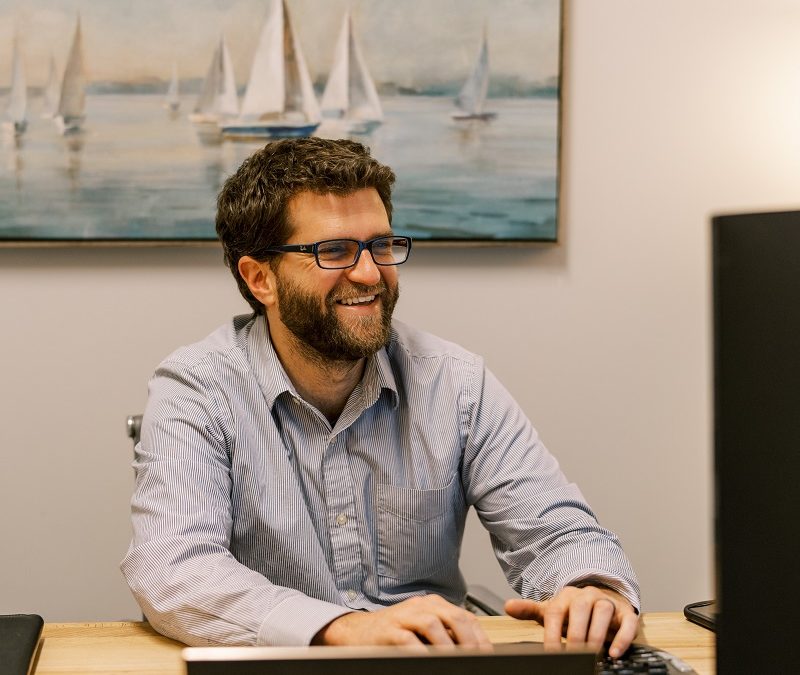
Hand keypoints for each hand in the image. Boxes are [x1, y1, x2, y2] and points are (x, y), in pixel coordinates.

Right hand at [312, 594, 491, 646]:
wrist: (355, 632)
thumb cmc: (392, 634)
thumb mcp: (421, 629)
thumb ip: (445, 634)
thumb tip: (472, 651)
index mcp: (432, 604)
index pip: (465, 616)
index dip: (479, 637)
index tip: (488, 654)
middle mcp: (420, 606)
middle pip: (453, 616)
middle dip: (469, 640)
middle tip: (477, 659)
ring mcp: (403, 617)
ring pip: (432, 625)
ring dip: (448, 646)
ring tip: (457, 662)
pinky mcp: (388, 632)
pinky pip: (408, 641)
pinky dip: (421, 652)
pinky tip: (428, 663)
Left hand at [504, 586, 638, 657]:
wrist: (602, 597)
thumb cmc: (573, 611)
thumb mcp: (551, 610)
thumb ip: (530, 609)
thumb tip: (507, 606)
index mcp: (566, 596)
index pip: (556, 612)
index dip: (552, 633)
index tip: (550, 653)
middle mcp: (586, 596)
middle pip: (580, 609)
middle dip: (576, 633)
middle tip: (573, 654)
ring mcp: (607, 602)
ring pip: (603, 611)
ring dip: (597, 633)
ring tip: (593, 654)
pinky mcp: (625, 612)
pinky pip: (627, 622)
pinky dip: (622, 638)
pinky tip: (614, 653)